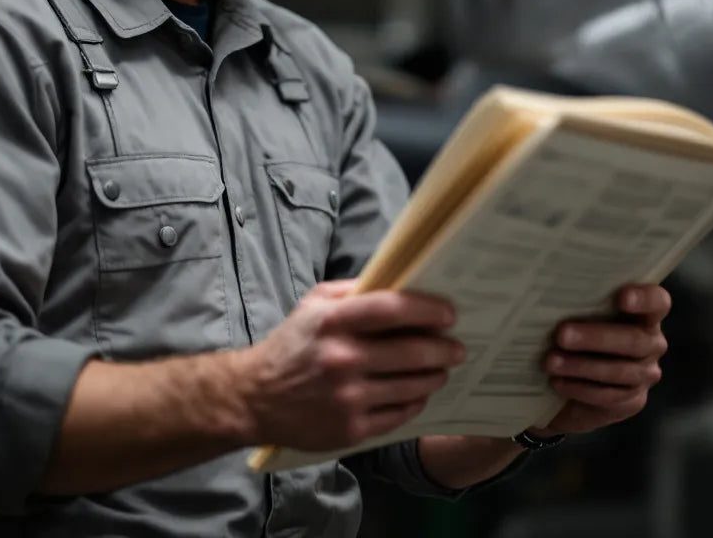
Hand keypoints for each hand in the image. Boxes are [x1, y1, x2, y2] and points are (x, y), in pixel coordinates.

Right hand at [244, 281, 463, 451]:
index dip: (427, 309)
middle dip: (443, 349)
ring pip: (411, 387)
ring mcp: (347, 398)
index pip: (392, 309)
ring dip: (434, 376)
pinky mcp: (351, 429)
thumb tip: (397, 283)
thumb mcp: (313, 304)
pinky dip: (414, 402)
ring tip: (442, 369)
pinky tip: (418, 393)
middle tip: (457, 347)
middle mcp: (342, 359)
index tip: (448, 313)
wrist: (255, 397)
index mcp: (333, 322)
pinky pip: (398, 415)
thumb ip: (352, 291)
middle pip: (411, 352)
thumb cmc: (291, 344)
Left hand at [536, 284, 669, 436]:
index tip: (622, 297)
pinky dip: (581, 388)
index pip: (658, 302)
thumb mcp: (585, 313)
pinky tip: (558, 382)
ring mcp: (645, 373)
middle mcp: (652, 343)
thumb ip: (582, 302)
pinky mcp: (633, 399)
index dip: (645, 299)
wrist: (583, 376)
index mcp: (645, 314)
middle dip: (595, 337)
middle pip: (634, 340)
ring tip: (551, 361)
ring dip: (581, 366)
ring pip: (619, 371)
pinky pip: (610, 396)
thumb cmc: (582, 329)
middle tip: (561, 334)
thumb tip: (554, 290)